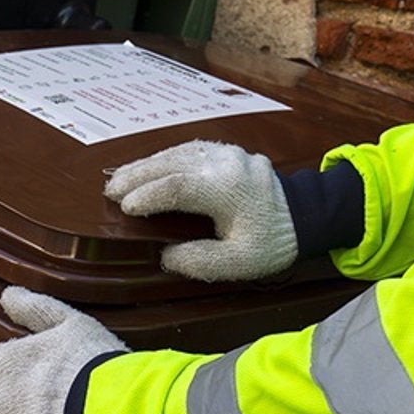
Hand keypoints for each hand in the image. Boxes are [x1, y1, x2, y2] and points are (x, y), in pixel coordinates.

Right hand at [104, 140, 298, 281]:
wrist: (304, 217)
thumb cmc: (271, 242)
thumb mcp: (239, 263)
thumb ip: (200, 261)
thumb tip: (166, 255)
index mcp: (228, 189)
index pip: (177, 187)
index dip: (147, 195)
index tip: (124, 207)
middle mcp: (226, 163)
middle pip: (171, 163)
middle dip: (137, 175)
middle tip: (109, 190)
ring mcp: (228, 153)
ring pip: (178, 152)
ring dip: (147, 164)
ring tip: (120, 178)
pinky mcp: (228, 152)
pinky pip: (190, 150)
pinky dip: (165, 158)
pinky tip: (149, 167)